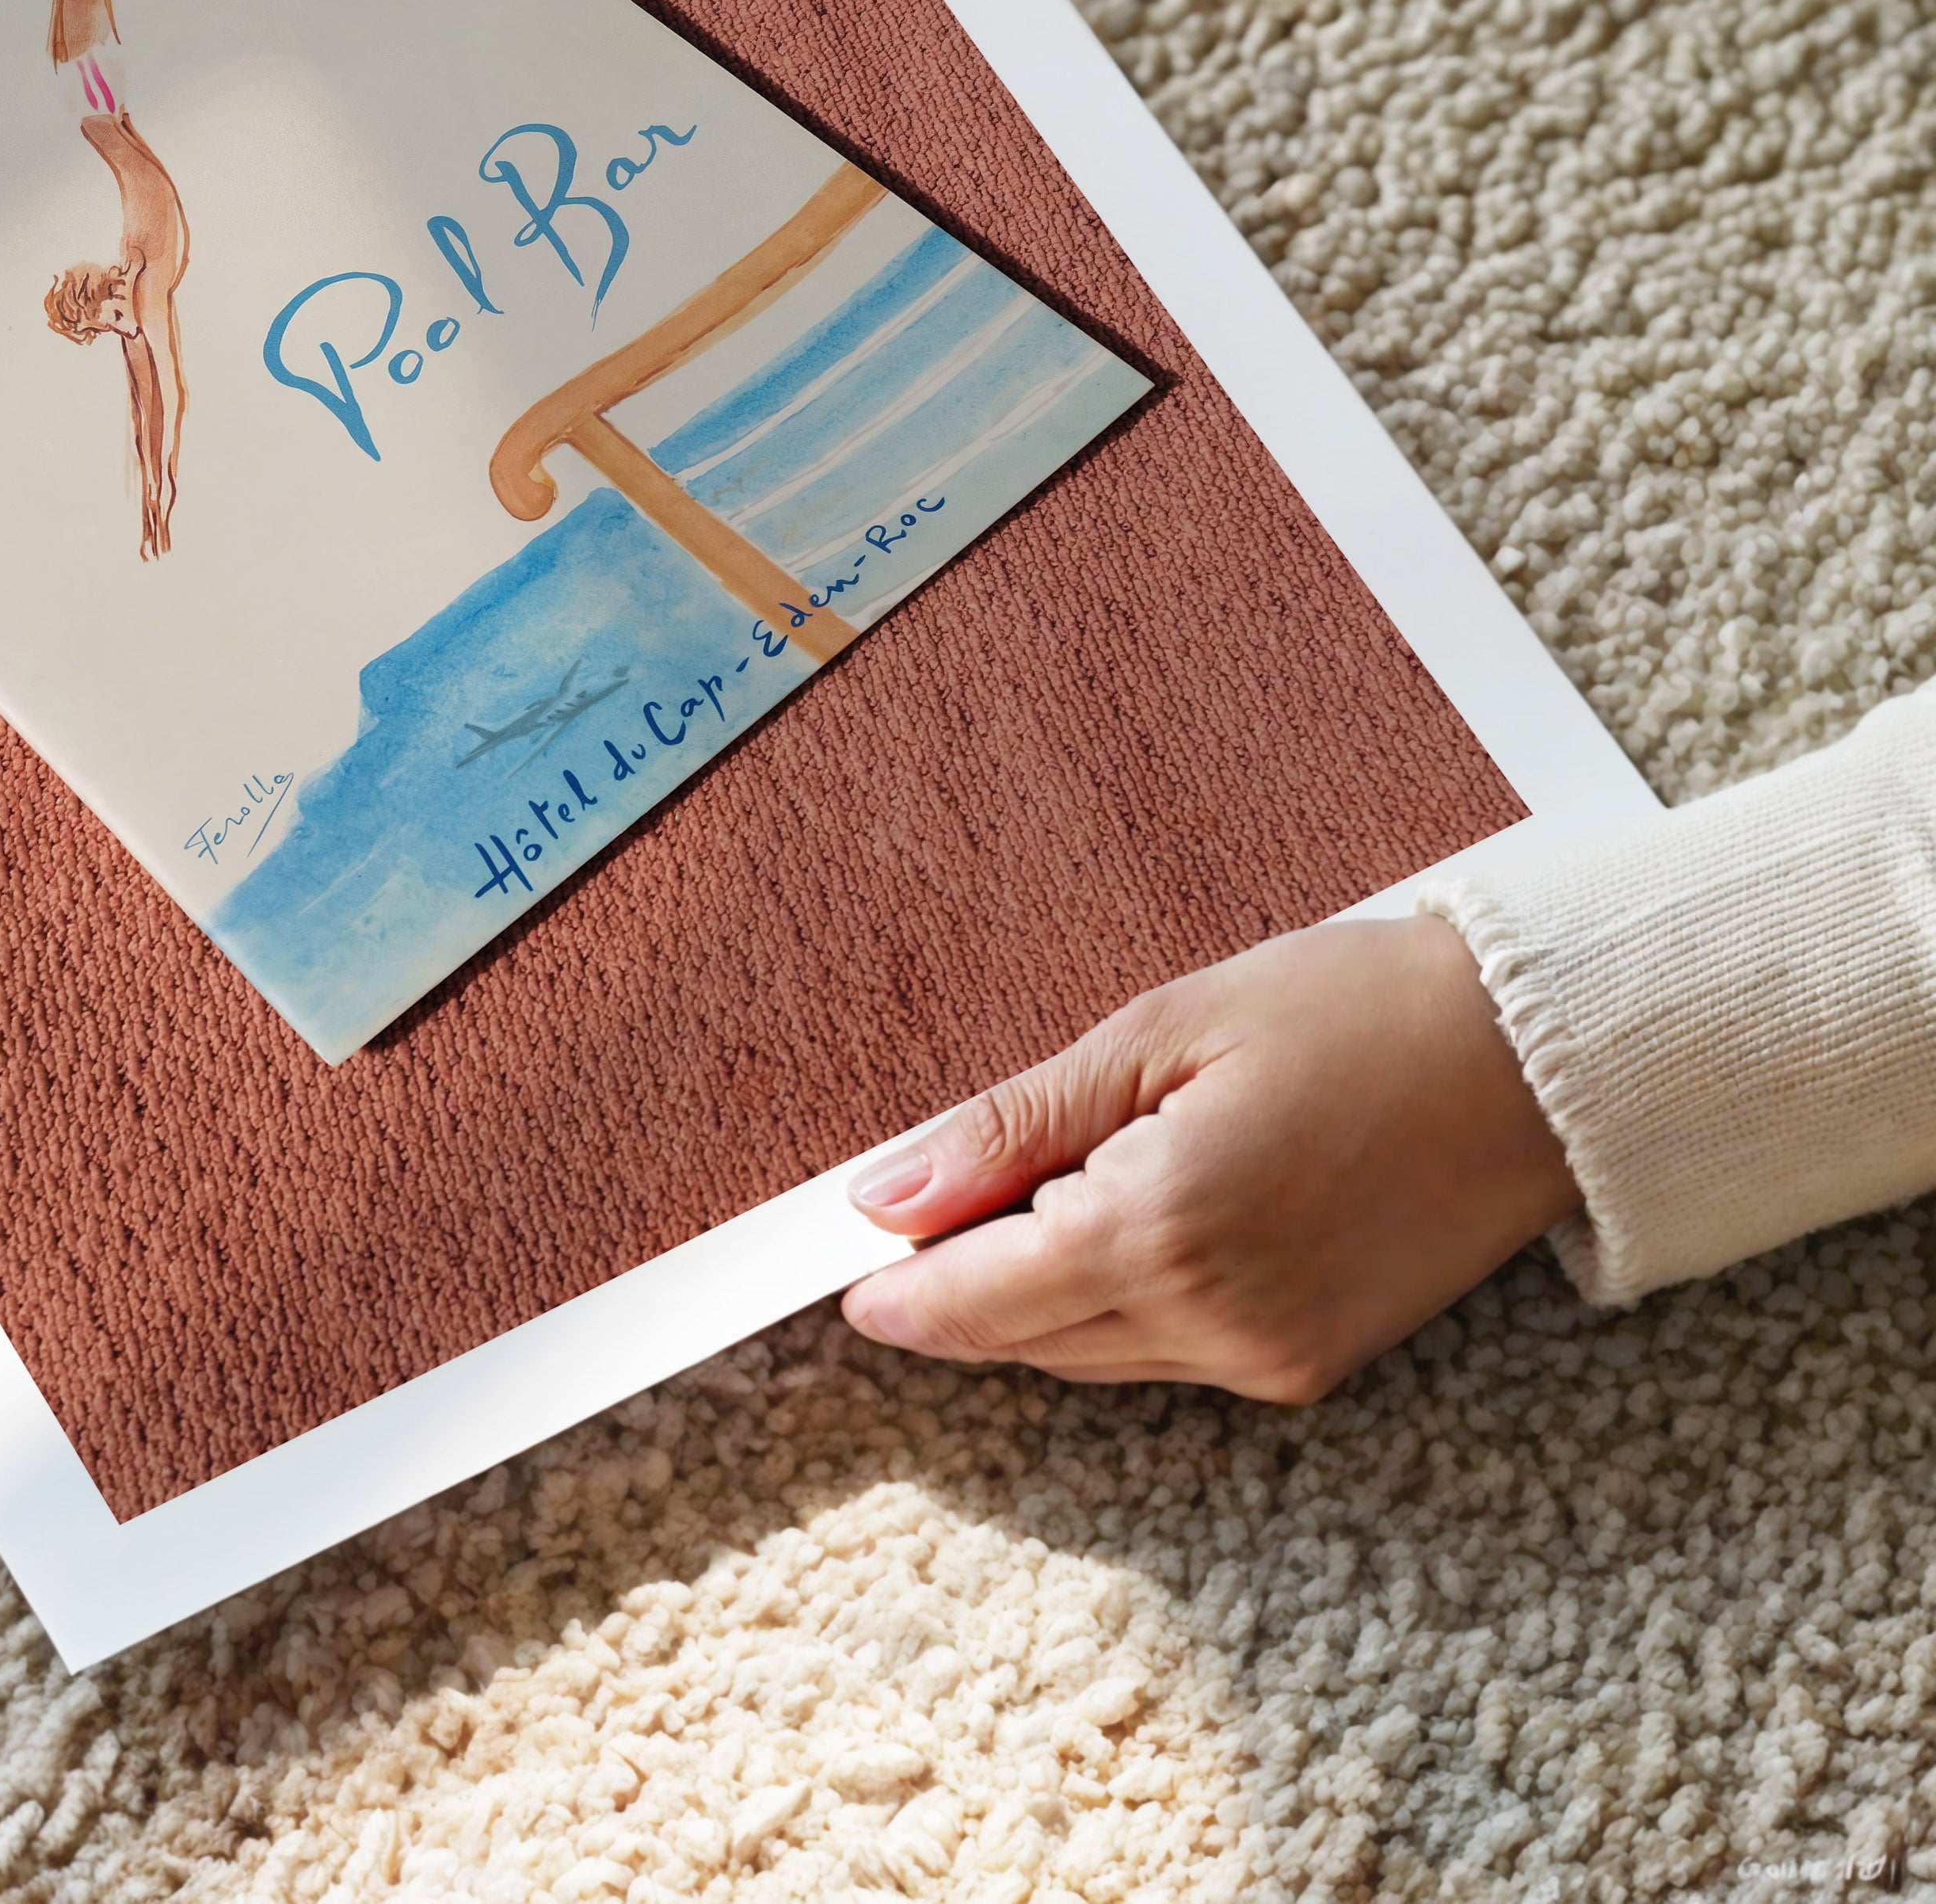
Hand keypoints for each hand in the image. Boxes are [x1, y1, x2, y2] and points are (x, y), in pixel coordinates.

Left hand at [839, 916, 1580, 1402]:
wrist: (1533, 1062)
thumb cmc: (1348, 1011)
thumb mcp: (1155, 1033)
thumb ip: (1011, 1128)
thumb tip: (883, 1195)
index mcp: (1164, 1231)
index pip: (980, 1299)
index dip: (902, 1291)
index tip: (844, 1279)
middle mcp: (1216, 1324)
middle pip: (1027, 1339)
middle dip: (959, 1289)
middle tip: (918, 1218)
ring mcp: (1272, 1361)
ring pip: (1092, 1357)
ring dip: (1034, 1298)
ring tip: (1017, 1205)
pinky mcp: (1312, 1368)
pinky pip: (1166, 1358)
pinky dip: (1115, 1306)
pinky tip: (1111, 1227)